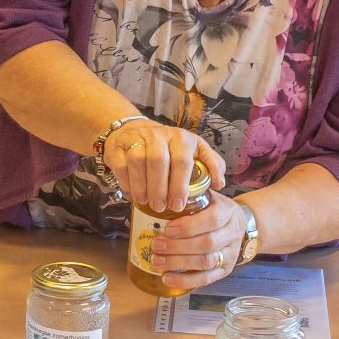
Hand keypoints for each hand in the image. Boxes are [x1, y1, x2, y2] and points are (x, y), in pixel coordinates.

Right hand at [99, 119, 225, 214]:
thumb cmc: (169, 148)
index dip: (180, 185)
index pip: (182, 160)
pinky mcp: (119, 146)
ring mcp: (137, 138)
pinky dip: (127, 182)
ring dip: (142, 186)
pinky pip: (121, 165)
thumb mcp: (194, 150)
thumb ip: (210, 164)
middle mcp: (159, 135)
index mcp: (181, 138)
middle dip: (159, 188)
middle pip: (158, 161)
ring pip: (138, 162)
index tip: (179, 205)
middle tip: (160, 207)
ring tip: (145, 202)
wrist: (136, 130)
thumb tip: (219, 183)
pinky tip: (132, 194)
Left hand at [143, 194, 244, 292]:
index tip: (168, 229)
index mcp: (228, 212)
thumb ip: (189, 196)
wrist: (239, 224)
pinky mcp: (225, 270)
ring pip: (206, 262)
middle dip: (178, 246)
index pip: (212, 219)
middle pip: (207, 243)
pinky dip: (185, 280)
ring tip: (157, 260)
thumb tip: (158, 197)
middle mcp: (232, 233)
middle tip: (156, 245)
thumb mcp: (207, 196)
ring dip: (178, 263)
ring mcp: (230, 254)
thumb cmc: (214, 209)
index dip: (189, 226)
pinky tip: (167, 277)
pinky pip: (206, 279)